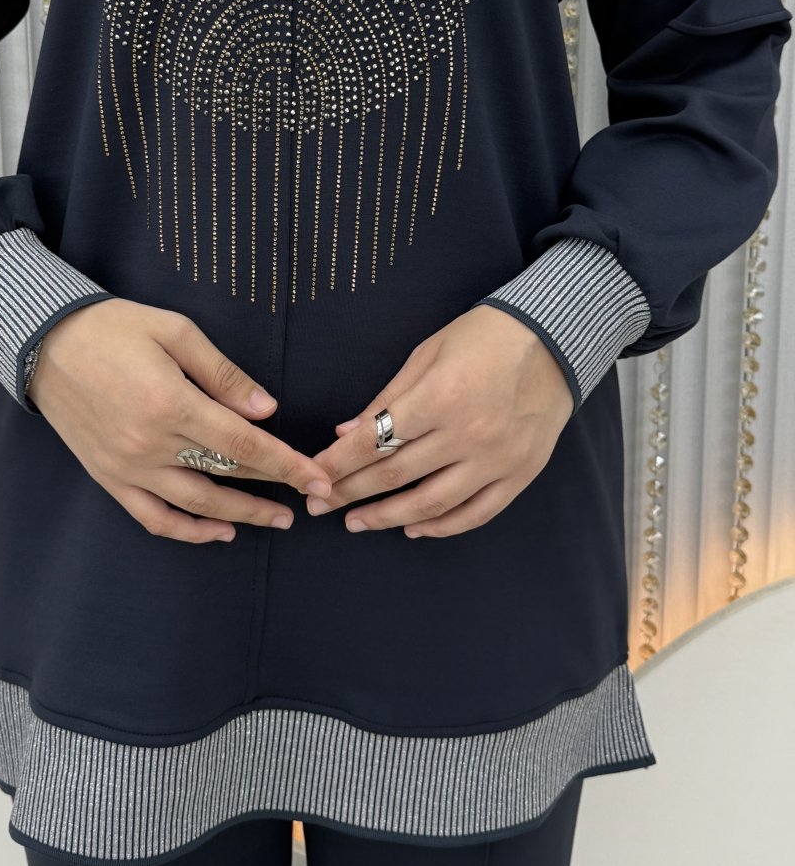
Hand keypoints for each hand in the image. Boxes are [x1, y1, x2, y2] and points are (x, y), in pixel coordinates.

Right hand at [27, 297, 331, 543]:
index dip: (286, 464)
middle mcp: (150, 444)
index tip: (317, 479)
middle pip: (226, 476)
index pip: (243, 445)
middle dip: (274, 489)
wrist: (44, 343)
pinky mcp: (108, 477)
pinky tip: (216, 532)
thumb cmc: (114, 328)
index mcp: (171, 403)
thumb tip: (265, 409)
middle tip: (312, 499)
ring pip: (195, 505)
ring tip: (277, 520)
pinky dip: (187, 531)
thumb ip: (222, 373)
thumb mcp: (175, 332)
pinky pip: (152, 517)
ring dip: (240, 516)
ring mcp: (127, 466)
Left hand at [305, 304, 574, 536]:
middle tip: (319, 506)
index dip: (337, 464)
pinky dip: (442, 526)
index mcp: (440, 397)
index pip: (374, 441)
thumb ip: (387, 399)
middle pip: (395, 475)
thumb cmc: (483, 337)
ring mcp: (497, 460)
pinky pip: (476, 513)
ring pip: (432, 504)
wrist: (554, 339)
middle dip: (350, 493)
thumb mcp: (427, 355)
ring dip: (388, 518)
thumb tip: (346, 434)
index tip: (311, 478)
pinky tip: (414, 528)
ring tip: (356, 522)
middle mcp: (468, 434)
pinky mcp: (520, 474)